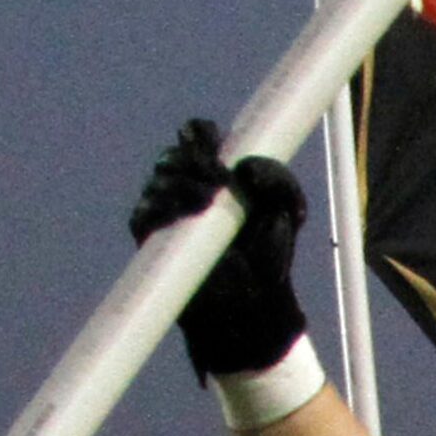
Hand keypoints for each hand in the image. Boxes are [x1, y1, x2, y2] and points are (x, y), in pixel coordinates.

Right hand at [128, 119, 308, 380]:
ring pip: (160, 180)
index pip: (195, 136)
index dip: (200, 133)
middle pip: (174, 155)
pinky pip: (145, 214)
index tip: (216, 143)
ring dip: (184, 183)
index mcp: (216, 172)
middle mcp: (186, 187)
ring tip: (210, 200)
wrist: (253, 302)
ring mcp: (165, 212)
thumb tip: (244, 168)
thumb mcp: (290, 210)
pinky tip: (187, 214)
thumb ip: (278, 179)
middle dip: (194, 160)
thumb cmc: (269, 254)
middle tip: (220, 179)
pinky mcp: (150, 240)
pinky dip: (163, 208)